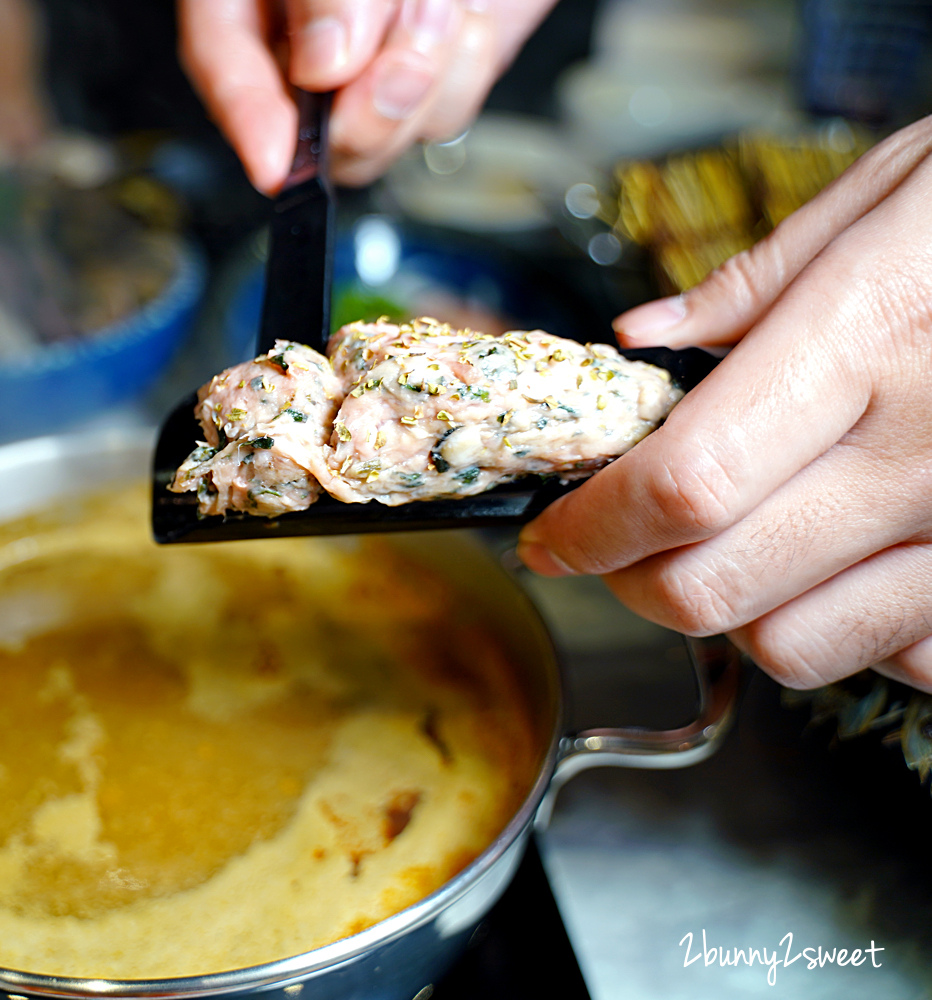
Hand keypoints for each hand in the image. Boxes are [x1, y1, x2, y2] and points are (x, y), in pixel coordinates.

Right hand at [178, 0, 554, 191]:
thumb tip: (329, 61)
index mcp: (242, 4)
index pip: (226, 71)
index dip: (248, 122)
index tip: (274, 162)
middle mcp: (302, 48)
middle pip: (315, 135)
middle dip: (366, 108)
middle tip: (406, 56)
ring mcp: (371, 71)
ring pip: (385, 134)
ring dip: (426, 73)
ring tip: (437, 5)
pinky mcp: (436, 74)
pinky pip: (447, 108)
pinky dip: (467, 62)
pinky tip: (463, 14)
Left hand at [518, 116, 931, 693]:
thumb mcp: (901, 185)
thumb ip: (761, 279)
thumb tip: (641, 339)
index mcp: (868, 339)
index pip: (684, 482)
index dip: (591, 527)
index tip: (552, 531)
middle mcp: (925, 451)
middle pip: (712, 585)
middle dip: (628, 580)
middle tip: (613, 545)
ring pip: (794, 643)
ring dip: (729, 613)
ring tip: (728, 550)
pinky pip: (904, 657)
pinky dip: (849, 632)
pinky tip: (844, 567)